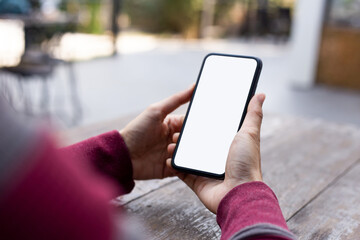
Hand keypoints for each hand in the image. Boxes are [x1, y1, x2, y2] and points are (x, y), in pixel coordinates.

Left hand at [120, 85, 193, 179]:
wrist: (123, 155)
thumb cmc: (137, 130)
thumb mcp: (156, 111)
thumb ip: (177, 99)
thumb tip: (194, 86)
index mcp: (173, 124)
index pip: (190, 123)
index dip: (194, 124)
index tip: (197, 125)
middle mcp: (174, 139)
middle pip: (191, 140)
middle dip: (188, 140)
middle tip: (175, 138)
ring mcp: (172, 154)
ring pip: (188, 154)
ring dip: (181, 152)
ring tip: (168, 149)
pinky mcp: (170, 168)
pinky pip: (182, 168)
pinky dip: (177, 165)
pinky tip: (166, 161)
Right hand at [167, 93, 265, 212]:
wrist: (238, 194)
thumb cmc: (247, 164)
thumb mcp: (249, 134)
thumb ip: (253, 114)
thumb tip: (260, 94)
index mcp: (228, 145)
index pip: (213, 130)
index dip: (202, 122)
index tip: (192, 114)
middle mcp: (216, 157)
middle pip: (197, 142)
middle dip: (186, 135)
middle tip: (178, 128)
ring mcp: (206, 169)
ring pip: (187, 156)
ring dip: (177, 148)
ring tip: (171, 141)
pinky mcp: (196, 180)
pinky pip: (182, 172)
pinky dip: (174, 165)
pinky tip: (169, 156)